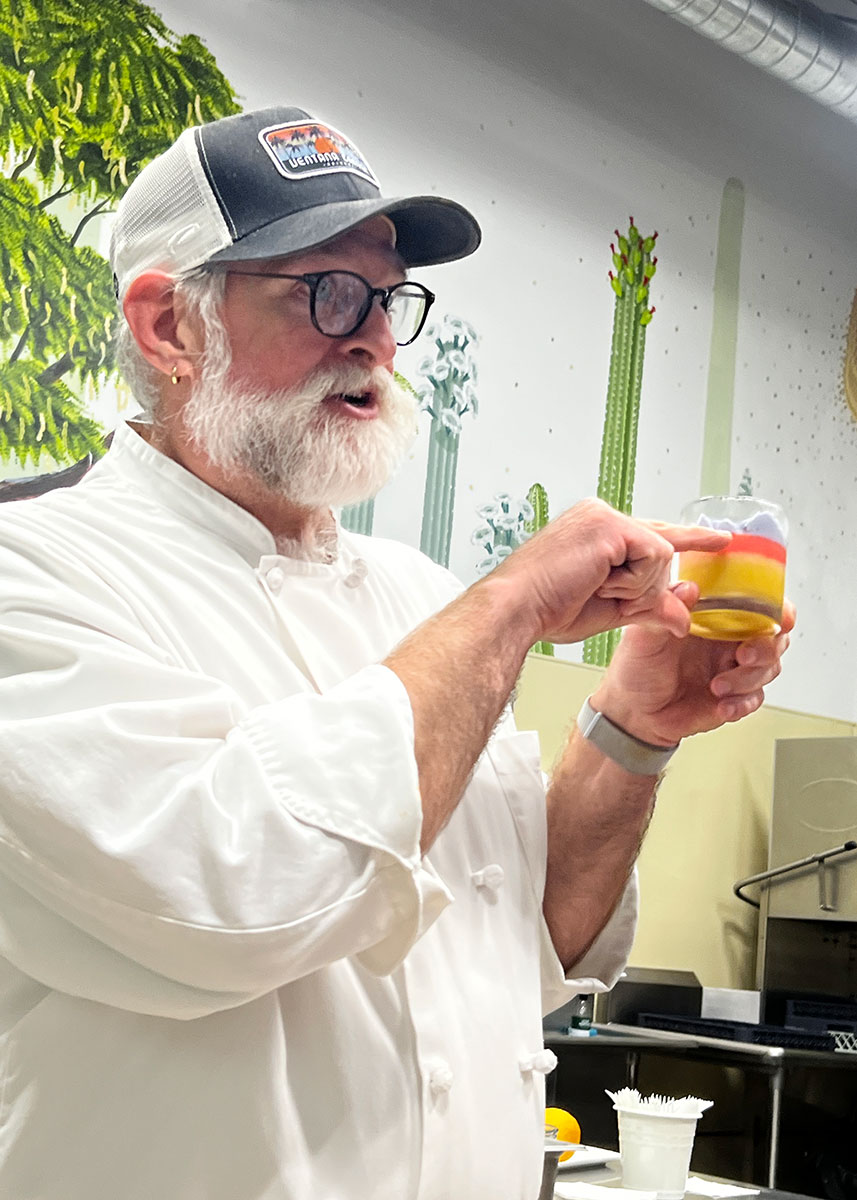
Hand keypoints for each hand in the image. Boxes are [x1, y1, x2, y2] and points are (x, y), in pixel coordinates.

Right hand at [491, 499, 729, 644]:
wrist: (517, 609)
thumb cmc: (547, 609)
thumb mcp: (610, 610)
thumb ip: (649, 606)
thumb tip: (684, 616)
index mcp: (596, 529)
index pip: (651, 534)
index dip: (687, 540)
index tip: (719, 539)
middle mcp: (600, 515)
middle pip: (661, 548)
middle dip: (643, 585)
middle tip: (600, 592)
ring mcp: (605, 516)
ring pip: (661, 555)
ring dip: (634, 586)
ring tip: (594, 587)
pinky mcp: (610, 524)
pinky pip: (654, 555)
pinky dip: (632, 581)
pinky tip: (598, 581)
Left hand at [590, 584, 795, 746]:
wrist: (632, 711)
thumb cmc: (637, 666)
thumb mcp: (644, 636)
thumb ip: (667, 611)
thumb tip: (689, 588)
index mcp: (715, 617)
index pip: (758, 605)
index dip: (778, 609)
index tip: (781, 617)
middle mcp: (729, 641)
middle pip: (774, 638)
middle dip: (766, 647)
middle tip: (743, 656)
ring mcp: (734, 670)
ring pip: (768, 669)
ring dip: (748, 679)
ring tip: (717, 686)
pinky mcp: (734, 698)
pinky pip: (754, 699)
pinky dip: (743, 703)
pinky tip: (722, 706)